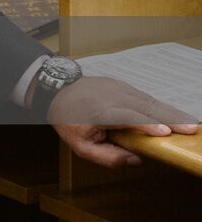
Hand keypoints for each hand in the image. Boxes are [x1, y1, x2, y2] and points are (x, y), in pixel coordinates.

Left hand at [48, 76, 198, 167]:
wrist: (56, 90)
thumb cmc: (68, 119)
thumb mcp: (79, 145)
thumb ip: (106, 156)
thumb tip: (135, 159)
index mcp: (100, 112)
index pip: (126, 116)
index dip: (146, 124)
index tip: (165, 132)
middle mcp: (111, 97)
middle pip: (144, 107)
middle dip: (169, 118)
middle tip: (191, 129)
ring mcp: (118, 88)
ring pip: (148, 101)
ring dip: (170, 112)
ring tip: (190, 124)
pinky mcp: (123, 86)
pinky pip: (145, 97)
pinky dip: (161, 106)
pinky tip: (175, 115)